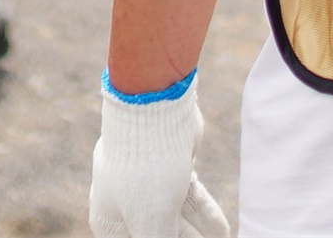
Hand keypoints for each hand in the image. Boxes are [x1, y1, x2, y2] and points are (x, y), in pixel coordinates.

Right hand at [89, 77, 229, 237]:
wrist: (153, 108)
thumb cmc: (144, 169)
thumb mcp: (152, 221)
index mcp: (109, 222)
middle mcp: (126, 205)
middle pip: (157, 235)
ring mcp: (150, 186)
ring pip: (178, 222)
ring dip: (197, 236)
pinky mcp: (173, 170)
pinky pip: (191, 201)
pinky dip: (205, 217)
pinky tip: (223, 232)